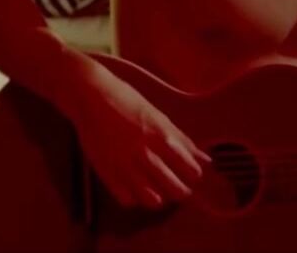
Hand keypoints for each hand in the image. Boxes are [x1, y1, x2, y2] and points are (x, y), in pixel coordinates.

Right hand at [69, 67, 210, 210]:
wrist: (90, 96)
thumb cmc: (127, 101)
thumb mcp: (159, 116)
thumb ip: (182, 139)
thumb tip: (205, 159)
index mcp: (162, 137)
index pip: (190, 169)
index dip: (194, 175)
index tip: (191, 173)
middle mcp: (145, 154)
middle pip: (175, 189)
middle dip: (181, 191)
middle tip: (178, 188)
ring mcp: (125, 166)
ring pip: (152, 199)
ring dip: (159, 198)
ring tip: (158, 191)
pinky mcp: (106, 173)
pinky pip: (127, 199)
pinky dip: (134, 198)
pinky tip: (135, 188)